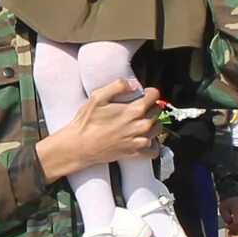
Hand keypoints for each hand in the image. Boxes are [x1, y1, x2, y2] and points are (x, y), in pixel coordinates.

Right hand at [38, 76, 161, 180]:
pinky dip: (151, 144)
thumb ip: (118, 86)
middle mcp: (141, 125)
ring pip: (157, 128)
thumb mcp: (98, 96)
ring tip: (137, 122)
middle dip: (149, 106)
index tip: (141, 94)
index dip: (148, 92)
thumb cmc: (87, 122)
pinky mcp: (135, 152)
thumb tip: (133, 84)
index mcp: (134, 110)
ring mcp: (140, 140)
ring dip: (151, 123)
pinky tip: (142, 138)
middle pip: (157, 110)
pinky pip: (153, 149)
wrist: (80, 146)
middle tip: (135, 107)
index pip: (154, 95)